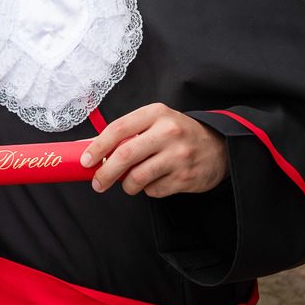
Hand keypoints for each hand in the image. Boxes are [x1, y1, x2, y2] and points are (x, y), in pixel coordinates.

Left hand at [79, 103, 228, 197]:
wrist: (218, 148)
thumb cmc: (177, 134)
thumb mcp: (154, 123)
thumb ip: (125, 133)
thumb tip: (88, 147)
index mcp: (156, 114)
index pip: (118, 129)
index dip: (98, 147)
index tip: (85, 160)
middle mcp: (168, 132)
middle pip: (125, 155)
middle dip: (105, 173)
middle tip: (97, 183)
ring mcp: (178, 156)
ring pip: (137, 177)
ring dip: (127, 185)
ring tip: (128, 183)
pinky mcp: (185, 177)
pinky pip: (154, 190)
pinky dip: (147, 190)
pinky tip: (153, 182)